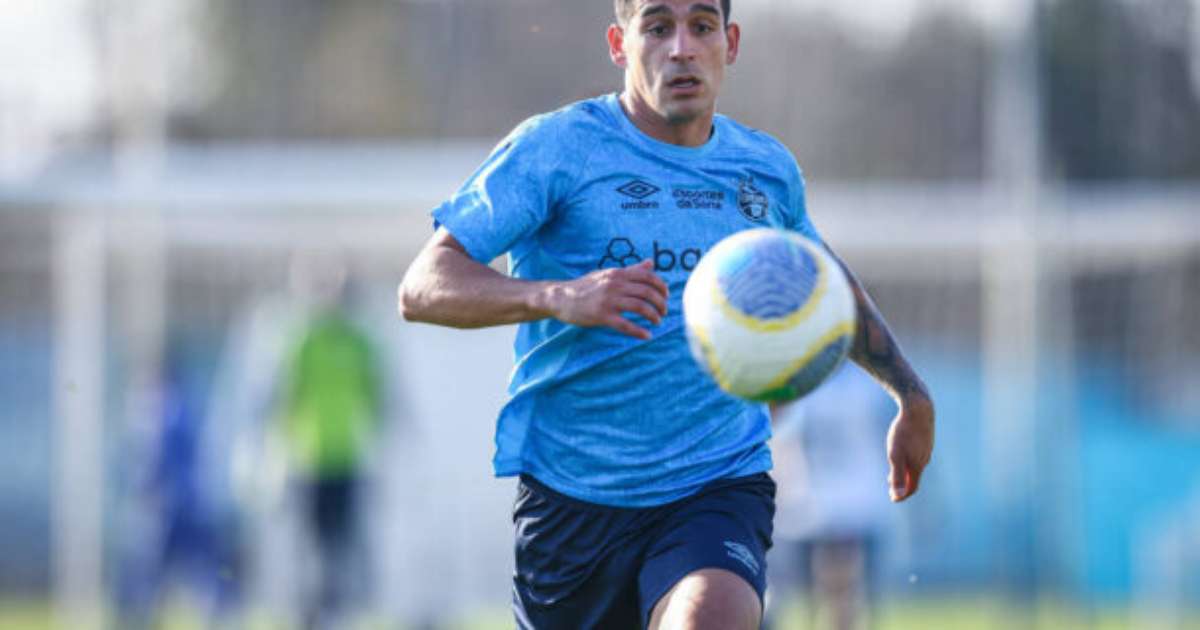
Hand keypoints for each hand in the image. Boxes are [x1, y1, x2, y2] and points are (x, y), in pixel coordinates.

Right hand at [545, 259, 668, 338]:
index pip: (648, 276)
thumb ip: (631, 270)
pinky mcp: (601, 316)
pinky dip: (639, 332)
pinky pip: (625, 325)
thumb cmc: (586, 286)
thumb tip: (651, 263)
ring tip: (657, 322)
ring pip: (640, 308)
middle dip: (661, 304)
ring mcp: (608, 300)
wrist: (561, 297)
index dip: (661, 286)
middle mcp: (615, 285)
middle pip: (647, 293)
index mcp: (618, 274)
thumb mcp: (608, 274)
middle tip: (664, 312)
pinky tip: (647, 336)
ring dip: (653, 316)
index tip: (666, 296)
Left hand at [886, 395, 933, 501]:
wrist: (918, 409)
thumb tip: (897, 495)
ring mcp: (927, 449)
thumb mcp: (895, 455)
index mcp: (917, 466)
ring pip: (916, 465)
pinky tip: (903, 454)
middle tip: (892, 489)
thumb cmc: (904, 432)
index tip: (893, 498)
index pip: (912, 487)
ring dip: (906, 472)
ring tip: (894, 472)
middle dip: (903, 484)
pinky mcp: (926, 440)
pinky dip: (909, 461)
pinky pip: (918, 456)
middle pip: (914, 477)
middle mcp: (924, 460)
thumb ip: (897, 476)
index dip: (903, 495)